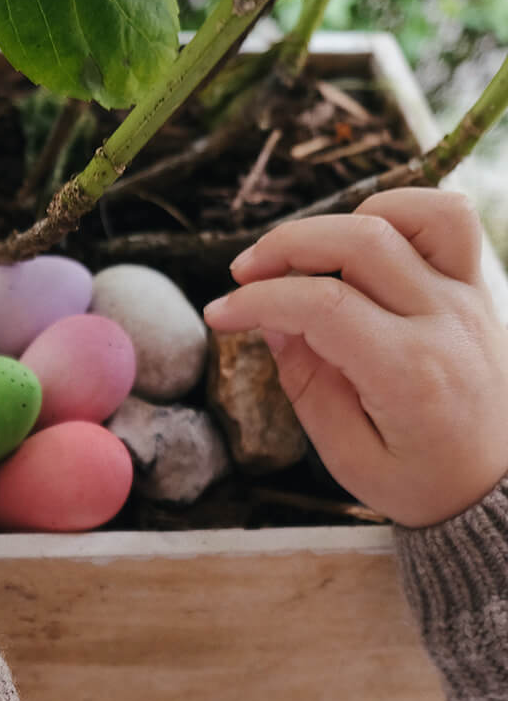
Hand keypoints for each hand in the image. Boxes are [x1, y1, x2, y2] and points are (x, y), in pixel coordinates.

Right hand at [203, 189, 507, 527]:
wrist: (498, 487)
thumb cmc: (422, 481)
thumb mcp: (348, 457)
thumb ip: (307, 386)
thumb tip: (272, 323)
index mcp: (409, 374)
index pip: (322, 305)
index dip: (258, 300)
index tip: (220, 314)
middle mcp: (444, 322)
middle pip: (360, 241)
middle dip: (285, 246)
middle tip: (243, 274)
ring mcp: (467, 298)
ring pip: (410, 214)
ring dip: (341, 221)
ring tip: (302, 256)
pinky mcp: (475, 288)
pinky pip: (446, 221)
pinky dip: (395, 213)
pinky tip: (355, 245)